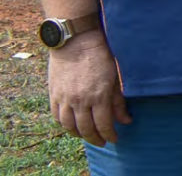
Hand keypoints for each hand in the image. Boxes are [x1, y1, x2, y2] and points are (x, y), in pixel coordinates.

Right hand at [47, 31, 129, 145]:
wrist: (76, 41)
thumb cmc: (100, 56)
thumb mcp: (115, 78)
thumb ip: (119, 101)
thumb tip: (126, 120)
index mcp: (98, 96)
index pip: (104, 124)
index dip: (110, 135)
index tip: (114, 139)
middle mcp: (80, 100)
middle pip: (86, 129)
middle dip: (95, 138)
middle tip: (102, 142)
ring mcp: (65, 98)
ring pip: (69, 126)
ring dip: (79, 134)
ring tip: (87, 136)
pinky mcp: (54, 93)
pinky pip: (56, 116)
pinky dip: (64, 125)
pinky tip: (71, 126)